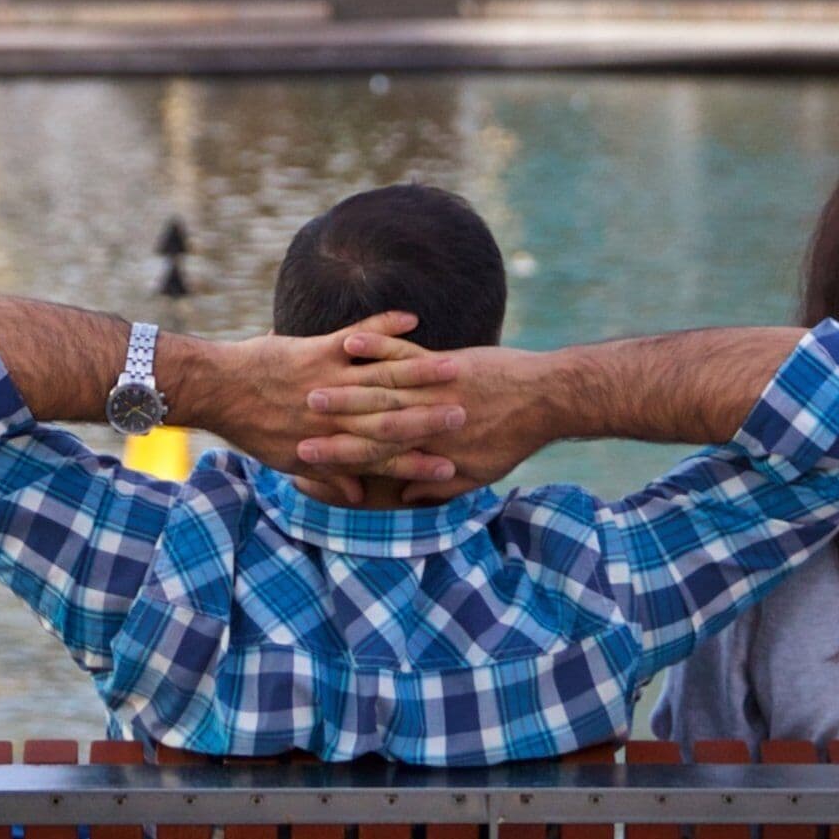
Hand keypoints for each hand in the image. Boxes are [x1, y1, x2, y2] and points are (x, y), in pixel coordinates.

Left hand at [169, 313, 454, 496]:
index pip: (385, 456)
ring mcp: (329, 380)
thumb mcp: (289, 460)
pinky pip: (358, 336)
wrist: (217, 391)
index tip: (453, 464)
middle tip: (468, 416)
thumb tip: (359, 496)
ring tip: (455, 370)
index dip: (420, 461)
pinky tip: (412, 318)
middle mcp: (335, 415)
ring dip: (421, 371)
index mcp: (331, 443)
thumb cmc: (252, 427)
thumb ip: (329, 478)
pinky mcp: (318, 350)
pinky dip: (385, 327)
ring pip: (383, 377)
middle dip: (433, 417)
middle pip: (393, 417)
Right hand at [294, 336, 556, 498]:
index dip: (330, 457)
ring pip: (377, 387)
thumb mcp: (478, 471)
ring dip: (341, 385)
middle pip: (362, 420)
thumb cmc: (515, 436)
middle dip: (323, 419)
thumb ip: (440, 485)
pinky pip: (401, 351)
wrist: (548, 401)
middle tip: (290, 416)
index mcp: (425, 448)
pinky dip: (375, 344)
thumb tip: (410, 497)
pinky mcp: (441, 361)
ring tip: (307, 382)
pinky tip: (351, 341)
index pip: (368, 457)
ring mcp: (430, 388)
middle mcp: (421, 420)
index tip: (298, 456)